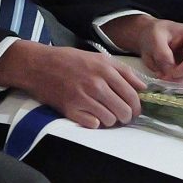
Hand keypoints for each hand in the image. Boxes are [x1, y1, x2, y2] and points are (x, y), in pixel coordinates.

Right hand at [0, 43, 146, 127]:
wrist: (39, 65)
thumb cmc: (70, 61)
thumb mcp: (99, 58)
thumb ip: (123, 71)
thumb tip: (142, 87)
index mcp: (105, 70)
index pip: (132, 95)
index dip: (137, 106)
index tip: (135, 110)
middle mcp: (96, 84)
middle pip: (123, 110)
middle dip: (126, 116)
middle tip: (121, 115)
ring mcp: (83, 98)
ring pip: (110, 120)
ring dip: (110, 120)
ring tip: (105, 114)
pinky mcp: (70, 109)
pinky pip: (93, 124)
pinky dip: (94, 122)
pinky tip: (91, 115)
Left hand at [110, 14, 182, 85]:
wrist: (152, 37)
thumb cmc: (156, 33)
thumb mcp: (155, 38)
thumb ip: (162, 53)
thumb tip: (169, 70)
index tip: (169, 75)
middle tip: (164, 81)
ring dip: (181, 83)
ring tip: (163, 79)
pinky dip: (181, 85)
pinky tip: (168, 81)